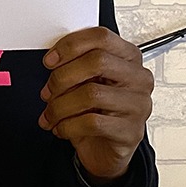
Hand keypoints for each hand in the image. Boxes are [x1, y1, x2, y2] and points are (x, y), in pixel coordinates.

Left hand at [37, 27, 153, 185]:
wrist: (105, 149)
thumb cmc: (96, 110)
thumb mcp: (85, 81)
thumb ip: (76, 65)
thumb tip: (53, 60)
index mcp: (128, 57)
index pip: (101, 37)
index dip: (70, 45)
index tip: (50, 60)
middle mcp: (138, 78)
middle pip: (97, 61)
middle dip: (62, 77)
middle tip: (47, 91)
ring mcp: (138, 105)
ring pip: (92, 94)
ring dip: (60, 106)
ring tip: (51, 114)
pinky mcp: (131, 131)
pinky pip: (92, 123)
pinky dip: (68, 125)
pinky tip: (62, 128)